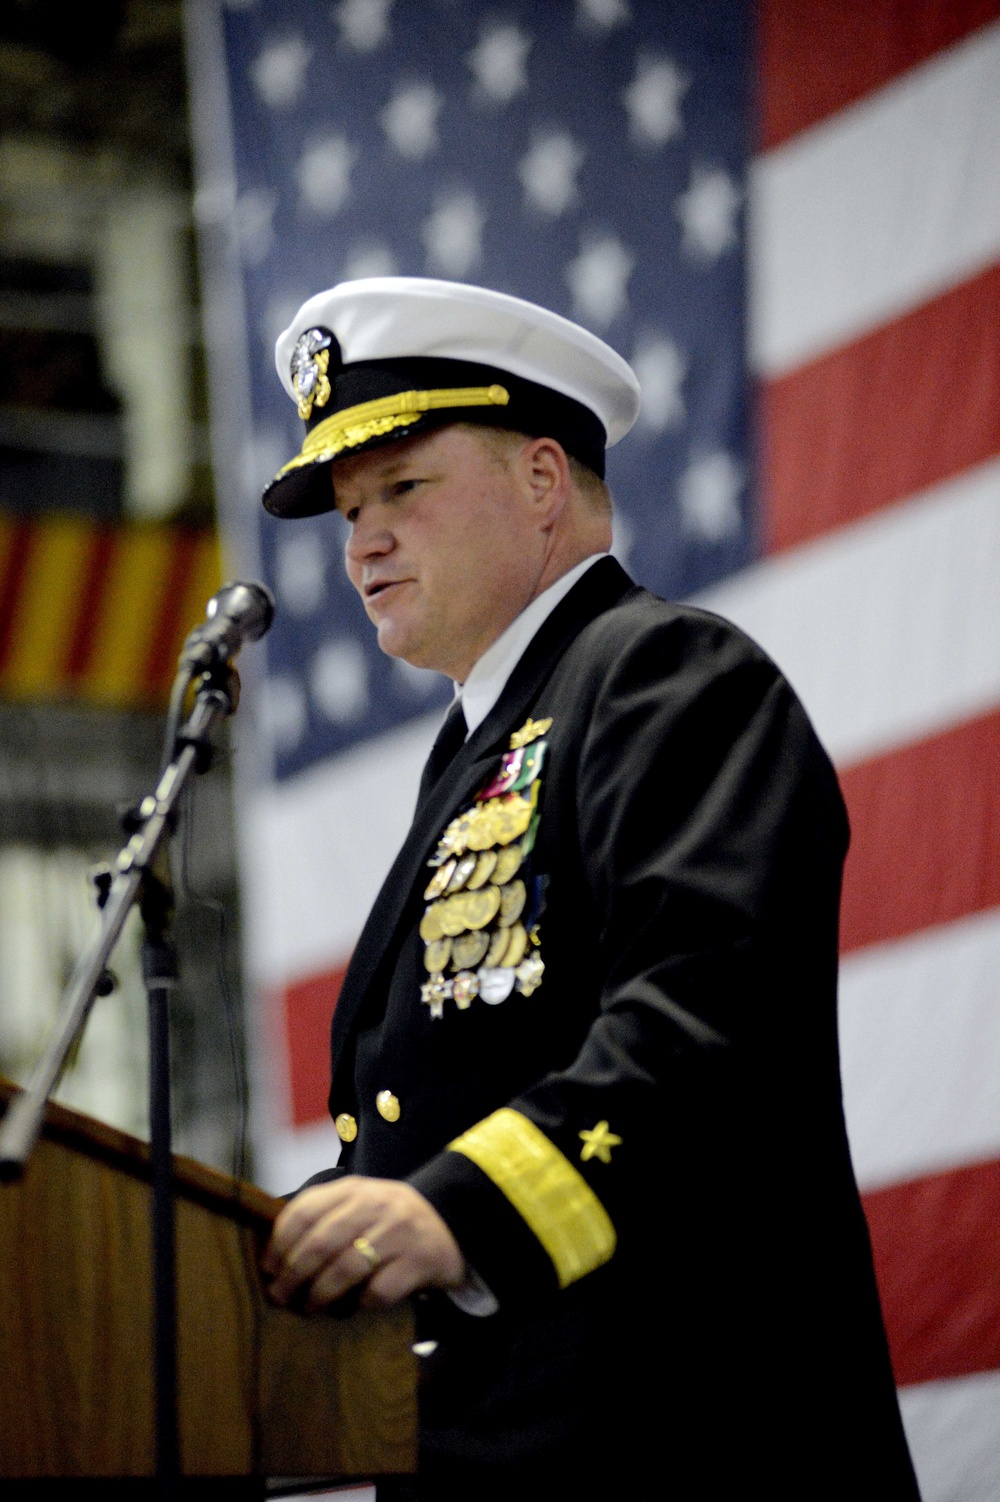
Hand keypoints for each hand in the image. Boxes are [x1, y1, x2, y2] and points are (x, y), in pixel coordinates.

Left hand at [261, 1176, 465, 1310]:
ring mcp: (400, 1231)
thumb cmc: (389, 1222)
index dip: (280, 1243)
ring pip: (346, 1269)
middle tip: (280, 1297)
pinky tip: (352, 1308)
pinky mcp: (419, 1260)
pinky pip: (378, 1291)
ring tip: (309, 1308)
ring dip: (320, 1295)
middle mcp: (376, 1204)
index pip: (305, 1211)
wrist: (451, 1223)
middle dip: (293, 1275)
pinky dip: (358, 1304)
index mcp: (354, 1189)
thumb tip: (273, 1258)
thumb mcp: (358, 1207)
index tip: (268, 1268)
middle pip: (321, 1243)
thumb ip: (323, 1220)